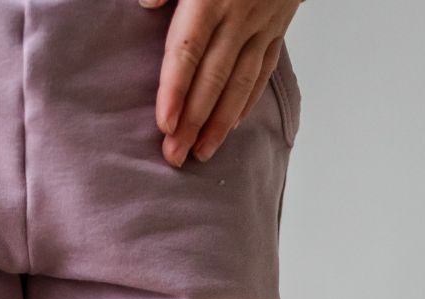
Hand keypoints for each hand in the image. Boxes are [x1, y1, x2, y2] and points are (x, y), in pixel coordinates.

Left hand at [140, 0, 301, 166]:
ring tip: (201, 154)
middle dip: (193, 121)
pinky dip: (246, 101)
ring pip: (239, 83)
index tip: (164, 124)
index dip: (175, 90)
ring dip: (220, 123)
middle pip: (212, 78)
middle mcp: (238, 16)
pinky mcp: (277, 28)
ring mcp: (261, 24)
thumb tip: (147, 3)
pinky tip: (232, 126)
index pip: (188, 52)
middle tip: (174, 156)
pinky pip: (261, 71)